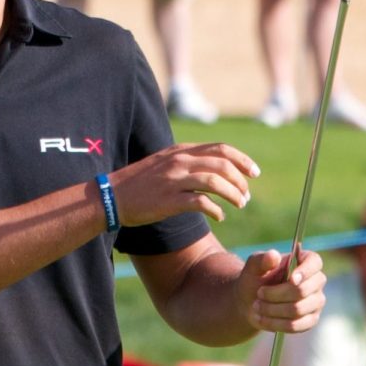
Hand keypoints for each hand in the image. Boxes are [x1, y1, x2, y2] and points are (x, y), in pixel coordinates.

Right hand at [112, 141, 259, 227]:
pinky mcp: (169, 201)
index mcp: (181, 151)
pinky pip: (201, 202)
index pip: (220, 149)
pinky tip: (220, 216)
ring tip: (240, 204)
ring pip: (215, 181)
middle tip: (247, 194)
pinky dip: (216, 209)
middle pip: (222, 164)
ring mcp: (174, 180)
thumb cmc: (138, 184)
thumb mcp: (164, 164)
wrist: (111, 197)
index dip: (242, 160)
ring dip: (233, 194)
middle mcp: (179, 162)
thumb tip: (212, 170)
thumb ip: (186, 163)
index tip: (254, 172)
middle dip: (241, 179)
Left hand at [237, 246, 325, 334]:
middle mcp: (316, 281)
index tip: (291, 279)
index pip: (315, 263)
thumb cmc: (255, 279)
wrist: (250, 302)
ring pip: (297, 310)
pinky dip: (275, 324)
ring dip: (272, 310)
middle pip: (302, 290)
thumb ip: (260, 260)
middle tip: (259, 294)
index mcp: (305, 261)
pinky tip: (262, 319)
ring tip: (257, 306)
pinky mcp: (310, 320)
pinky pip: (296, 326)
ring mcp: (316, 301)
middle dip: (276, 295)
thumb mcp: (252, 267)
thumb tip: (273, 256)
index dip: (305, 272)